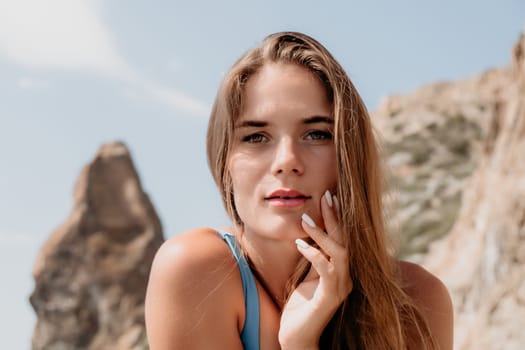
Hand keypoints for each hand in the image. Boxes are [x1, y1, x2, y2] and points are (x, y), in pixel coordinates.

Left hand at [278, 191, 352, 348]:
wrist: (296, 337)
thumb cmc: (300, 307)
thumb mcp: (308, 277)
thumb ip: (315, 259)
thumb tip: (312, 236)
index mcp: (341, 271)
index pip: (343, 239)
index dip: (337, 218)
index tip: (329, 196)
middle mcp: (345, 278)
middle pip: (345, 241)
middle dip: (335, 218)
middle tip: (325, 196)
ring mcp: (340, 288)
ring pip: (339, 253)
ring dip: (322, 234)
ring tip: (305, 219)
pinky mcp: (329, 298)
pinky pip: (326, 270)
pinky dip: (314, 254)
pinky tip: (299, 244)